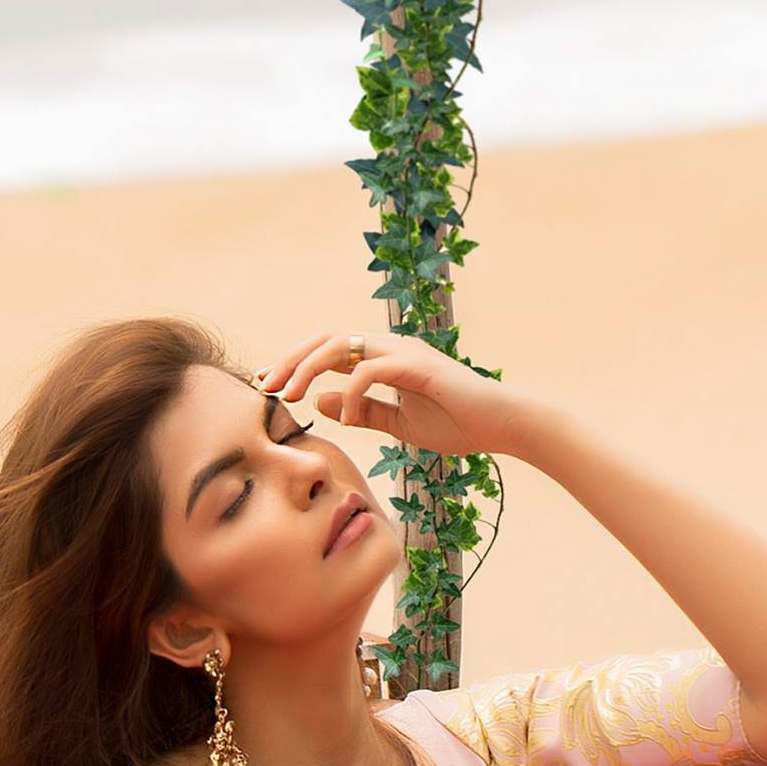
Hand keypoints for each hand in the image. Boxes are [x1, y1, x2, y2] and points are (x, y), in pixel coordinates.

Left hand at [253, 329, 528, 458]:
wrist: (500, 425)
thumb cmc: (457, 424)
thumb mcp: (400, 423)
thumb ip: (362, 410)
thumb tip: (321, 401)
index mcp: (383, 358)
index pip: (329, 352)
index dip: (295, 365)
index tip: (269, 385)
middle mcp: (389, 346)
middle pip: (326, 339)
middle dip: (290, 361)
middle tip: (266, 386)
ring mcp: (402, 351)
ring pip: (340, 345)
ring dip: (308, 368)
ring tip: (293, 396)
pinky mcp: (416, 364)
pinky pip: (368, 370)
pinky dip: (351, 394)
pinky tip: (348, 419)